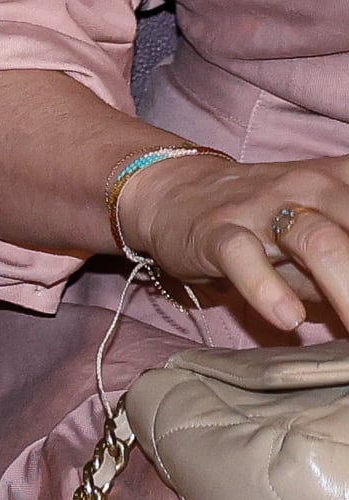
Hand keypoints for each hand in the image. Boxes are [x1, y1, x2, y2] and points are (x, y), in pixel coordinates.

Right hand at [116, 149, 348, 332]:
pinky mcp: (216, 232)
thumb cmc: (259, 220)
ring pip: (318, 241)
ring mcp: (261, 209)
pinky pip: (243, 256)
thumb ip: (344, 263)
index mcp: (339, 182)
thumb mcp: (317, 234)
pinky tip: (287, 317)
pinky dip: (267, 287)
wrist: (169, 191)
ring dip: (345, 284)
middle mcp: (309, 189)